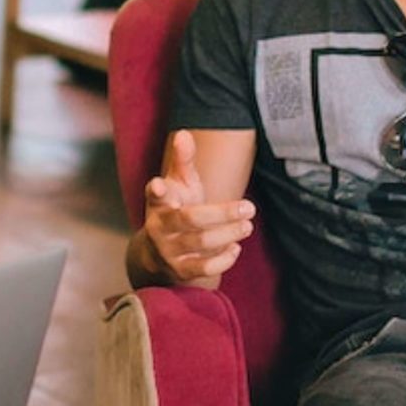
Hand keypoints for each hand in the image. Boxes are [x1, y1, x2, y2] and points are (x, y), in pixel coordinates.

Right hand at [142, 130, 255, 286]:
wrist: (159, 252)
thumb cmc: (176, 208)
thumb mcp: (178, 184)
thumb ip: (183, 160)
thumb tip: (184, 134)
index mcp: (158, 202)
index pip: (155, 194)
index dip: (157, 190)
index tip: (160, 185)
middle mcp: (159, 227)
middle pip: (190, 219)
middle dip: (222, 213)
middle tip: (250, 207)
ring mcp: (168, 251)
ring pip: (201, 242)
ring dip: (228, 234)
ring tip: (248, 225)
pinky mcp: (179, 271)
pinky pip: (204, 268)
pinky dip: (223, 259)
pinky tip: (235, 247)